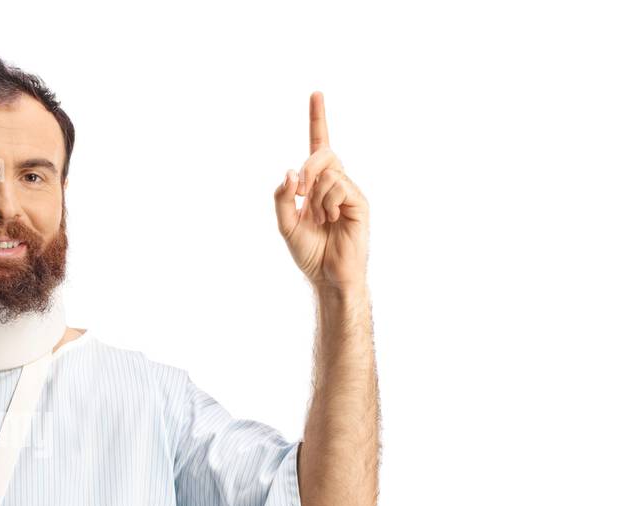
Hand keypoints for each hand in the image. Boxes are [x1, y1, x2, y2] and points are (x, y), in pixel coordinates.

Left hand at [273, 91, 369, 292]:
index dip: (317, 119)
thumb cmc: (310, 252)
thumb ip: (281, 197)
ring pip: (328, 171)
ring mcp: (348, 190)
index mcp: (316, 184)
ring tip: (321, 219)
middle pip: (322, 153)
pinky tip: (331, 220)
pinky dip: (328, 203)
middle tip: (300, 196)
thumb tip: (290, 170)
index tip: (315, 93)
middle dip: (306, 170)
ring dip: (316, 195)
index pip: (318, 145)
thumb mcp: (285, 224)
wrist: (328, 276)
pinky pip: (339, 186)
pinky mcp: (359, 201)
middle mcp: (335, 182)